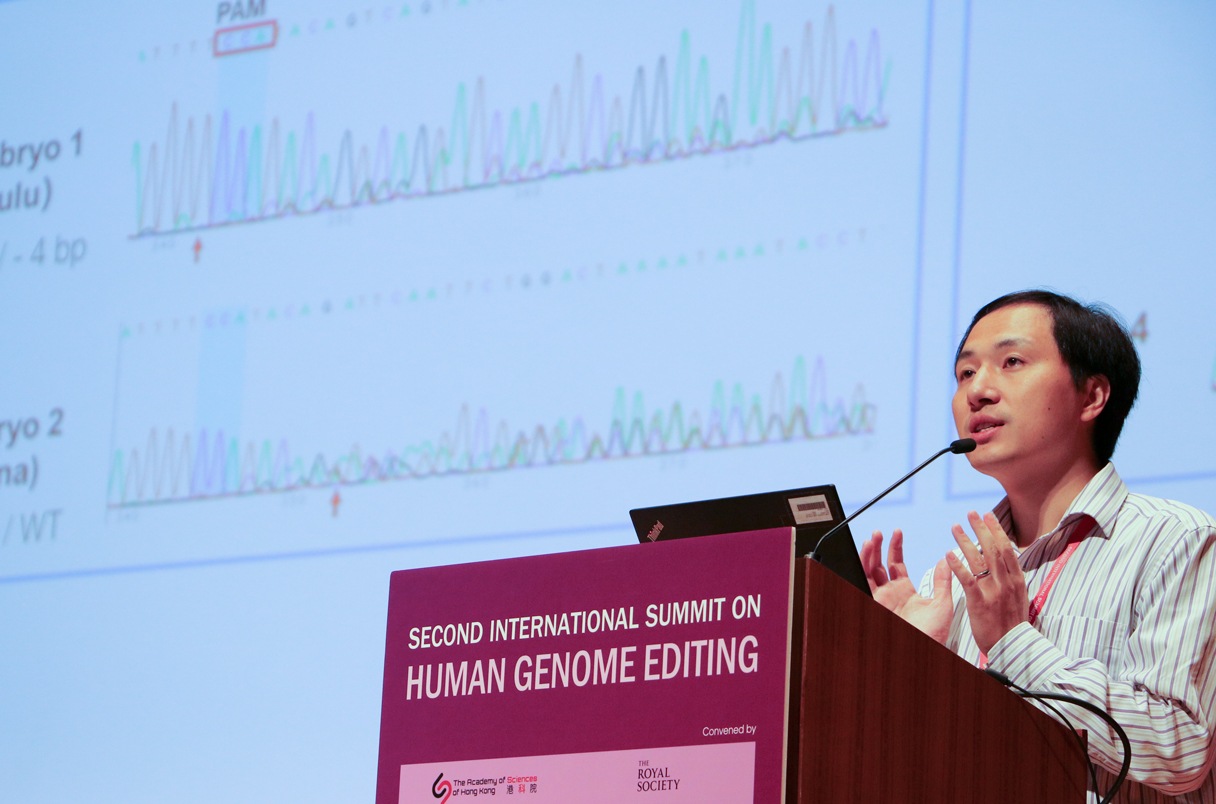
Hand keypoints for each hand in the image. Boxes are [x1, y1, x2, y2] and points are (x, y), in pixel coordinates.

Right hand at [860, 529, 952, 643]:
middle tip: (879, 532)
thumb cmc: (934, 634)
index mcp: (905, 591)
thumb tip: (947, 559)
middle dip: (878, 547)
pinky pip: (864, 581)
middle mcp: (890, 593)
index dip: (895, 547)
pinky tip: (866, 553)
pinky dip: (862, 565)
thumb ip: (943, 580)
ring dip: (869, 553)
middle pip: (879, 564)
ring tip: (872, 538)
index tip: (896, 532)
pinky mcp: (874, 603)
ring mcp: (881, 598)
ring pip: (869, 570)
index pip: (896, 563)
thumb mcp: (943, 603)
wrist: (924, 648)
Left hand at [945, 511, 1028, 654]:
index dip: (996, 530)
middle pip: (993, 549)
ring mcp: (993, 592)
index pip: (1006, 549)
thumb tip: (1009, 560)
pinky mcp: (979, 602)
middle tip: (971, 512)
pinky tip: (947, 554)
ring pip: (979, 561)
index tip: (988, 515)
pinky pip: (967, 580)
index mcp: (1017, 580)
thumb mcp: (1020, 597)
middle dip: (981, 528)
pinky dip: (958, 566)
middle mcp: (1006, 582)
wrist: (1012, 646)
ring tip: (955, 527)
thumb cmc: (1013, 623)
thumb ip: (1013, 578)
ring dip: (965, 541)